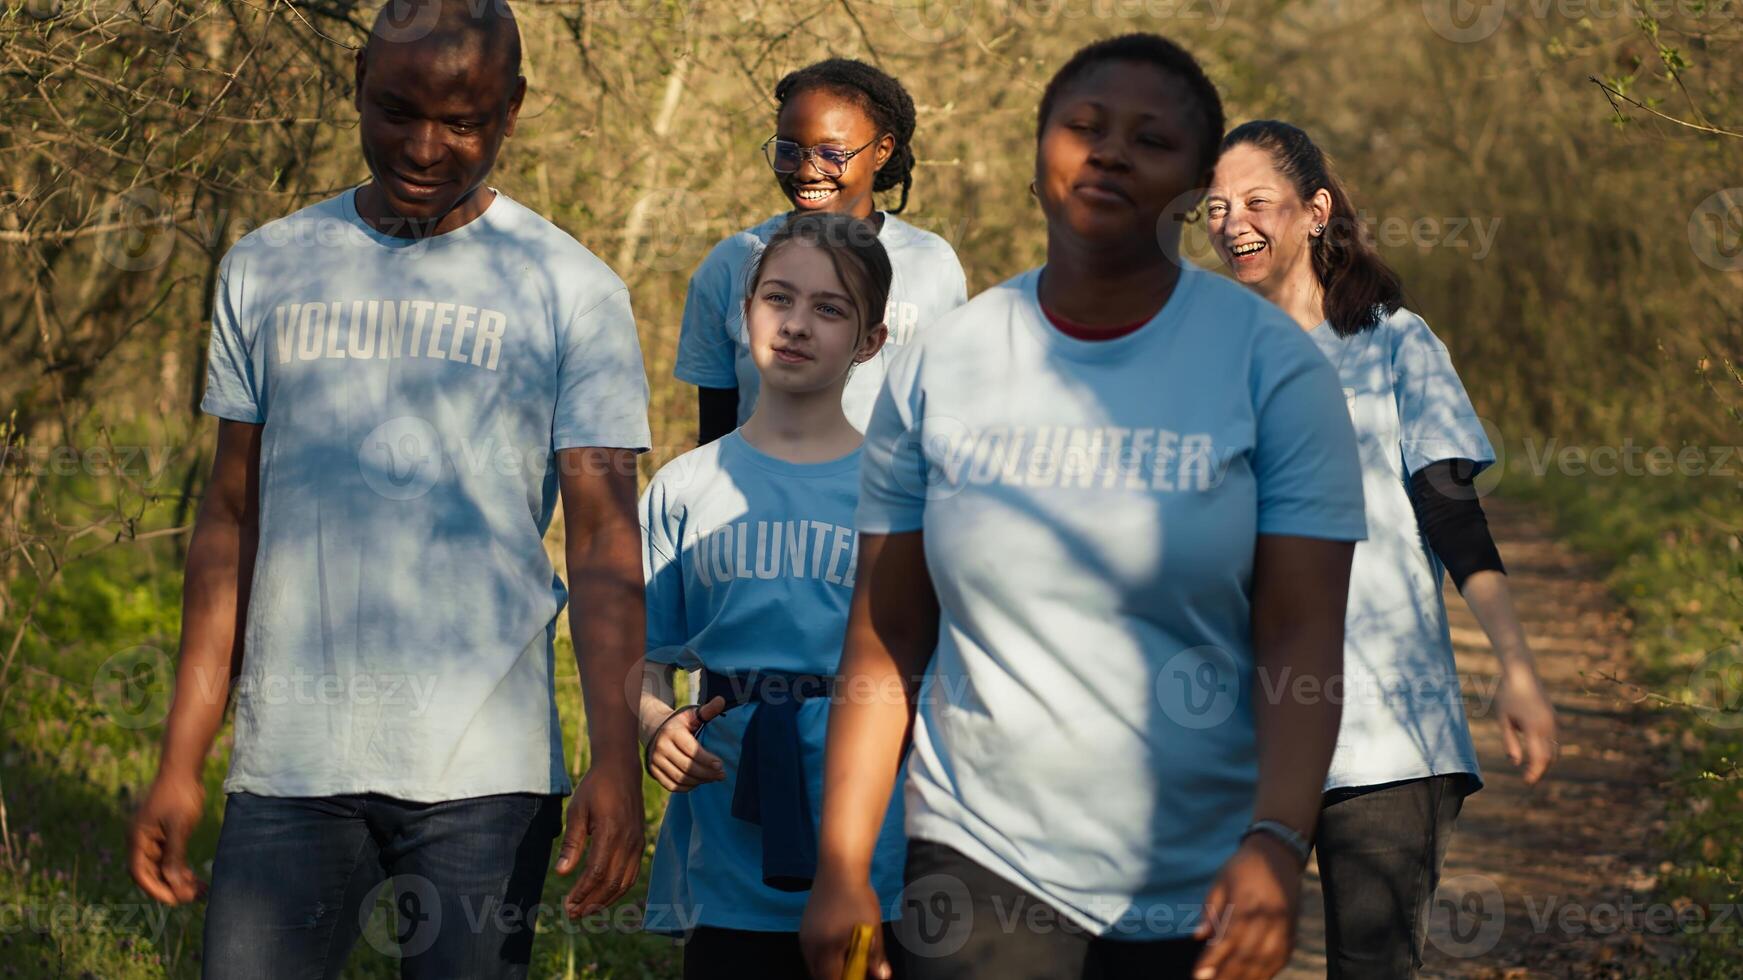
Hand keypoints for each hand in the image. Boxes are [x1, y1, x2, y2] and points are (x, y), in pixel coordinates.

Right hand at [128, 773, 207, 904]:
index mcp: (138, 839)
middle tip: (193, 898)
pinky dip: (183, 869)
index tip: (174, 901)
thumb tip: (173, 884)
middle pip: (153, 873)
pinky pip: (172, 858)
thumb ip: (174, 856)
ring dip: (179, 880)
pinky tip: (197, 879)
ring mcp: (155, 839)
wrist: (184, 769)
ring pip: (164, 867)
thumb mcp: (178, 828)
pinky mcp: (167, 835)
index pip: (140, 873)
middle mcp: (143, 841)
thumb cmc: (179, 795)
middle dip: (171, 887)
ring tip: (200, 892)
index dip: (155, 889)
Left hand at [554, 759, 644, 917]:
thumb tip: (562, 873)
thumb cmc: (595, 789)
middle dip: (591, 902)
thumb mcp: (577, 811)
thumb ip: (572, 843)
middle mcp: (628, 841)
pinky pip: (632, 874)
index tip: (567, 903)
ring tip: (586, 910)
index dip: (581, 892)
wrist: (621, 770)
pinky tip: (603, 895)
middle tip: (572, 913)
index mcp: (610, 832)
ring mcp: (637, 843)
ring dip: (605, 900)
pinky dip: (618, 889)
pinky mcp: (639, 843)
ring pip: (624, 882)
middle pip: (611, 882)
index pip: (596, 872)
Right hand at [645, 696, 726, 792]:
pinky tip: (698, 782)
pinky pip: (671, 785)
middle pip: (686, 767)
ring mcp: (655, 761)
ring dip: (699, 781)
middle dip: (707, 773)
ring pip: (680, 778)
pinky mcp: (653, 771)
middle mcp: (661, 748)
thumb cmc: (679, 722)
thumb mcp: (691, 714)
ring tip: (713, 778)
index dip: (707, 760)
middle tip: (721, 775)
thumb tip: (721, 700)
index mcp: (672, 732)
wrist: (654, 728)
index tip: (720, 765)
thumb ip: (707, 710)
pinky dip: (686, 787)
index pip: (691, 751)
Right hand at [801, 871, 889, 979]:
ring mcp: (805, 938)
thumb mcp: (871, 928)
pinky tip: (839, 946)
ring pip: (815, 965)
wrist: (839, 869)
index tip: (860, 977)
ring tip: (850, 957)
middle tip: (857, 971)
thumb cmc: (857, 897)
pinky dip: (824, 957)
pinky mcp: (804, 929)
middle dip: (838, 977)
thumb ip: (874, 956)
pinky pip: (812, 953)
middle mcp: (810, 947)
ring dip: (830, 968)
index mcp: (826, 949)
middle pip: (820, 976)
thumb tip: (881, 976)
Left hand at [1192, 835, 1300, 979]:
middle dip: (1226, 974)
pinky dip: (1267, 972)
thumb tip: (1199, 936)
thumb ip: (1210, 910)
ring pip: (1264, 961)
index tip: (1198, 975)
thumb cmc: (1243, 867)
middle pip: (1245, 955)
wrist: (1278, 853)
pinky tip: (1255, 978)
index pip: (1226, 940)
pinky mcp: (1292, 931)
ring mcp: (1282, 926)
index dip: (1212, 961)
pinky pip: (1281, 958)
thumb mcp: (1220, 882)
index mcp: (1245, 905)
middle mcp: (1266, 918)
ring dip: (1246, 977)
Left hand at [1493, 662, 1557, 784]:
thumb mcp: (1503, 719)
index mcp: (1535, 728)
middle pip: (1550, 757)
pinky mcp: (1554, 718)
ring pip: (1555, 750)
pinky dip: (1548, 750)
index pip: (1539, 758)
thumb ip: (1510, 742)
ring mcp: (1554, 722)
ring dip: (1545, 761)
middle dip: (1540, 770)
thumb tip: (1515, 763)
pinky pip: (1555, 740)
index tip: (1526, 782)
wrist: (1521, 673)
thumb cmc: (1507, 695)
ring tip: (1532, 769)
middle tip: (1528, 779)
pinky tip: (1537, 754)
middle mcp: (1548, 726)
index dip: (1534, 773)